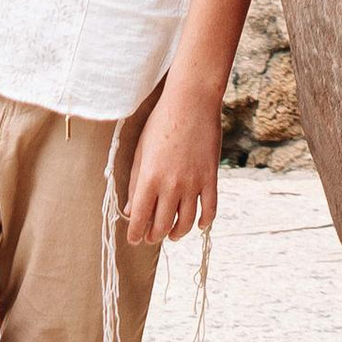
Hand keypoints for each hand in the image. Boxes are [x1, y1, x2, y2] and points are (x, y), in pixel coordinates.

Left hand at [123, 87, 222, 246]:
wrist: (191, 102)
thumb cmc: (161, 122)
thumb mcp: (141, 150)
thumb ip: (136, 182)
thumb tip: (131, 210)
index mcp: (149, 178)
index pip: (140, 219)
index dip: (136, 234)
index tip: (134, 239)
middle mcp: (171, 186)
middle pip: (162, 226)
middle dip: (154, 236)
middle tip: (151, 236)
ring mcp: (193, 184)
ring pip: (186, 223)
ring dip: (177, 233)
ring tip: (172, 233)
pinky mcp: (211, 178)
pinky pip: (210, 209)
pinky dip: (204, 222)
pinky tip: (199, 224)